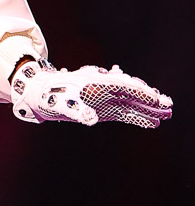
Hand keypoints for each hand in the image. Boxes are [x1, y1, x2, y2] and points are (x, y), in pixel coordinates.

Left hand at [11, 59, 172, 128]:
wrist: (36, 93)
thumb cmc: (47, 95)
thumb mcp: (58, 103)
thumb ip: (74, 110)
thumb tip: (91, 120)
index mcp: (94, 83)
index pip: (123, 87)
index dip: (140, 93)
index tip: (156, 99)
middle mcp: (102, 88)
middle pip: (131, 94)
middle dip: (150, 101)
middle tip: (169, 108)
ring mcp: (103, 98)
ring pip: (130, 102)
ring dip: (147, 109)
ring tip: (166, 114)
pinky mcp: (102, 107)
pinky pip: (124, 111)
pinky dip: (137, 116)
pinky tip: (151, 122)